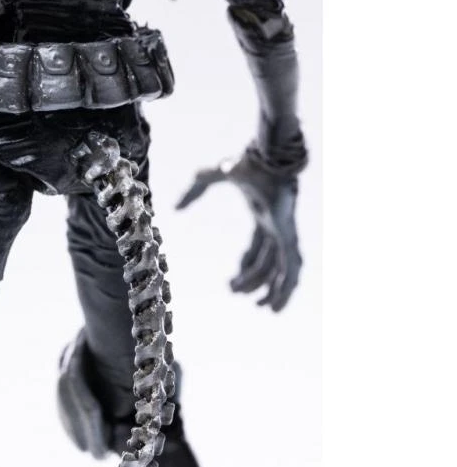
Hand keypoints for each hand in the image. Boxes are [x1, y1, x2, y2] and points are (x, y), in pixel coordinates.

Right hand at [176, 150, 301, 311]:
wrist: (268, 158)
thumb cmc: (245, 163)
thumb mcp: (213, 175)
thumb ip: (194, 190)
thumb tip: (175, 208)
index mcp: (264, 216)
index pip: (259, 249)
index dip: (247, 267)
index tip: (233, 283)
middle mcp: (277, 227)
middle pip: (269, 262)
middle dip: (254, 280)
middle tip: (235, 293)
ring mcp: (286, 232)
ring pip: (283, 270)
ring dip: (273, 290)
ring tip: (262, 308)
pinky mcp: (289, 237)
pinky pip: (291, 270)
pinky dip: (286, 289)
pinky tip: (276, 305)